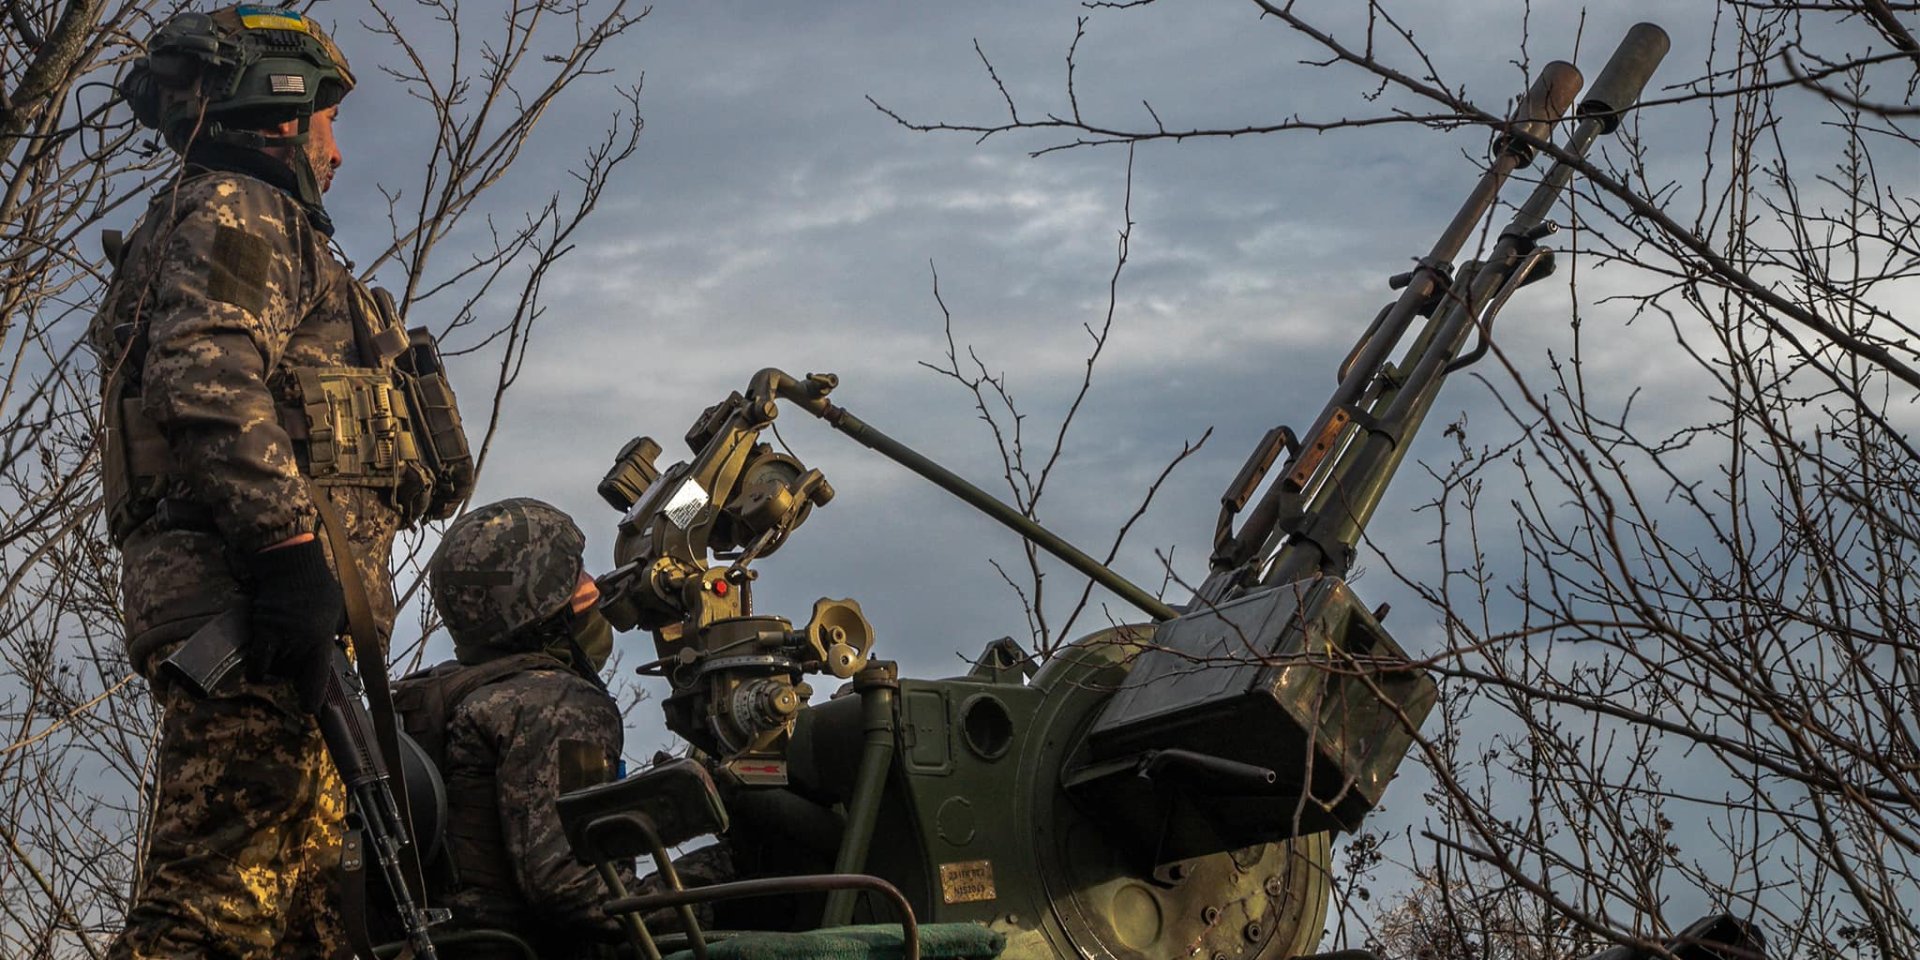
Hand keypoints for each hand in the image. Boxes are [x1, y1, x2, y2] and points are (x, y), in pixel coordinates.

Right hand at [245, 536, 344, 700]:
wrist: (291, 567)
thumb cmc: (319, 586)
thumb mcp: (339, 612)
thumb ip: (336, 632)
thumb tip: (336, 646)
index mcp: (321, 639)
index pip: (317, 676)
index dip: (312, 697)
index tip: (308, 709)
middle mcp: (300, 642)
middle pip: (293, 674)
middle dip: (294, 674)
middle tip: (296, 662)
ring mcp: (279, 638)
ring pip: (275, 670)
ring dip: (277, 670)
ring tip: (282, 655)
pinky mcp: (261, 632)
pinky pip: (256, 663)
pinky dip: (257, 670)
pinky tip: (260, 669)